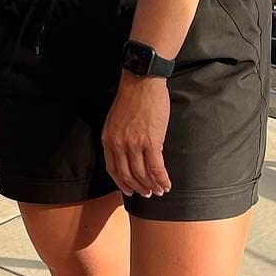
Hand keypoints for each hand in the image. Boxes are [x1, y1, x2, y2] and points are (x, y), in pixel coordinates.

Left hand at [102, 74, 171, 198]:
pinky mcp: (151, 142)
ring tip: (159, 191)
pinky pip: (156, 167)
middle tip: (148, 194)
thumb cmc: (131, 98)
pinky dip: (162, 179)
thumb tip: (127, 154)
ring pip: (143, 174)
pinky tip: (167, 184)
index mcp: (108, 140)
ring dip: (152, 186)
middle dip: (139, 188)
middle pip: (128, 175)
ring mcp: (134, 144)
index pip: (113, 170)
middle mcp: (119, 145)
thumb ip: (118, 138)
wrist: (141, 82)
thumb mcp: (115, 120)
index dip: (123, 184)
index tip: (130, 191)